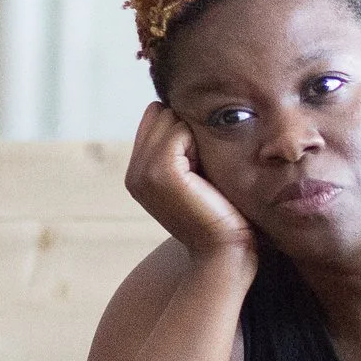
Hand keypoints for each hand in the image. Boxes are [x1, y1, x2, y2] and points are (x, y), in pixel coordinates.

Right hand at [126, 102, 254, 264]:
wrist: (226, 251)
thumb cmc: (223, 215)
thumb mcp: (197, 177)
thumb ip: (184, 148)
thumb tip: (187, 109)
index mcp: (138, 173)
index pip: (156, 116)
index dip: (184, 130)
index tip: (202, 164)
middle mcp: (134, 172)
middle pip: (161, 112)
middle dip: (188, 130)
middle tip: (205, 171)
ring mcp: (143, 172)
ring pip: (169, 117)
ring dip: (195, 137)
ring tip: (205, 174)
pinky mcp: (160, 171)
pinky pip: (180, 130)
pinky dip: (199, 144)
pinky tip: (206, 174)